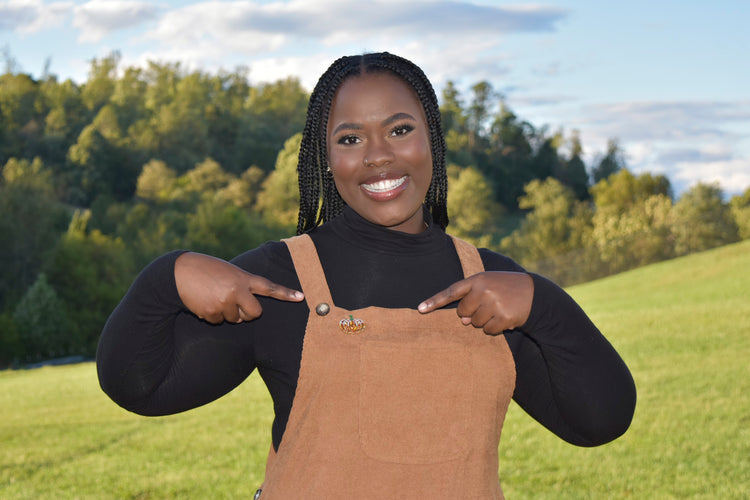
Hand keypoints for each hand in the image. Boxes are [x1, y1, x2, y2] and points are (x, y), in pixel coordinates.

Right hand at [174, 252, 303, 323]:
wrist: (179, 272)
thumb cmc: (207, 270)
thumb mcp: (228, 271)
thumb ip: (242, 285)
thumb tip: (248, 311)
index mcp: (243, 278)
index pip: (269, 287)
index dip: (285, 293)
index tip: (301, 298)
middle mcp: (237, 291)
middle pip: (254, 314)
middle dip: (247, 314)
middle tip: (234, 303)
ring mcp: (225, 303)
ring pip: (234, 319)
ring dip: (226, 313)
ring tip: (213, 296)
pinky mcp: (211, 313)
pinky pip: (218, 322)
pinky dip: (212, 316)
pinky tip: (203, 302)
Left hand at [417, 272, 533, 334]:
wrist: (534, 293)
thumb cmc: (505, 288)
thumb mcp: (488, 285)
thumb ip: (471, 299)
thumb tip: (463, 321)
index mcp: (477, 280)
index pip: (451, 291)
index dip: (435, 301)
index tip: (420, 309)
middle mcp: (484, 290)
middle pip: (463, 312)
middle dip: (472, 313)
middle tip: (488, 305)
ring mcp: (494, 304)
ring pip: (475, 323)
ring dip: (484, 321)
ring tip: (499, 309)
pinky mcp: (503, 317)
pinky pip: (488, 331)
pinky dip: (494, 329)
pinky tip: (504, 318)